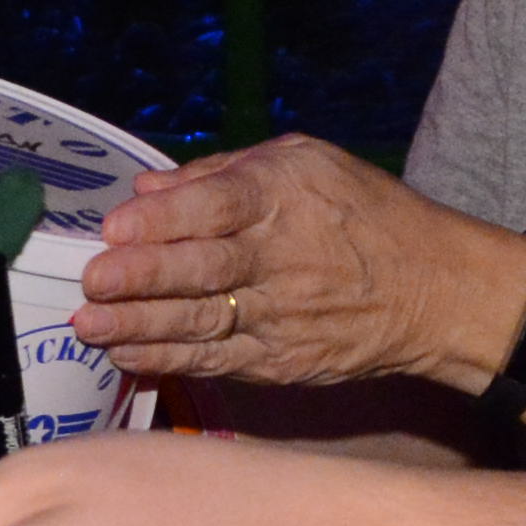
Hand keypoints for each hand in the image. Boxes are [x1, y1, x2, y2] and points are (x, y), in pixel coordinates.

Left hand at [69, 134, 515, 391]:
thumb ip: (222, 171)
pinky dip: (169, 360)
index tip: (115, 227)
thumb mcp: (307, 163)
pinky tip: (127, 354)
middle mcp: (281, 257)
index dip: (162, 219)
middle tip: (93, 280)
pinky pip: (216, 362)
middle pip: (203, 268)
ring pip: (200, 322)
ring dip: (139, 326)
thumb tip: (148, 186)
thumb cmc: (366, 214)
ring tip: (89, 324)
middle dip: (143, 277)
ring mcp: (282, 316)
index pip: (216, 206)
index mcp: (286, 196)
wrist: (436, 290)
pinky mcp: (282, 362)